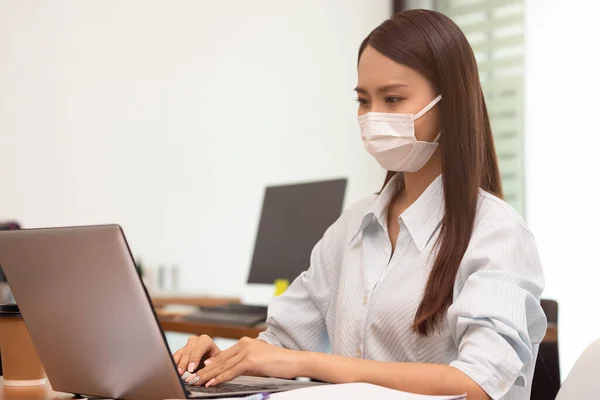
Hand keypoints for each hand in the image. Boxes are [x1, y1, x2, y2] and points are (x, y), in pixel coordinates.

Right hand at [172, 335, 220, 375]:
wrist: (210, 357)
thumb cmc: (214, 358)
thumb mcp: (217, 359)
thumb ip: (213, 361)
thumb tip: (206, 363)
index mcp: (205, 340)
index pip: (199, 349)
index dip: (194, 359)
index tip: (191, 369)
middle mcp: (194, 341)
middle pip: (188, 352)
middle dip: (184, 363)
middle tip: (181, 373)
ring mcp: (186, 346)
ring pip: (180, 354)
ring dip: (177, 364)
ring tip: (176, 373)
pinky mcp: (180, 352)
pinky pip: (174, 357)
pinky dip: (173, 364)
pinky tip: (172, 371)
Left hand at [189, 337, 304, 386]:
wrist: (295, 361)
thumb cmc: (279, 363)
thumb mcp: (258, 361)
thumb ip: (242, 363)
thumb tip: (226, 370)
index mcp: (245, 343)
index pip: (222, 356)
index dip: (209, 365)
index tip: (197, 372)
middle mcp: (244, 344)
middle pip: (220, 360)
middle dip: (204, 370)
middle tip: (191, 379)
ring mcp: (247, 351)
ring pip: (223, 366)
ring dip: (208, 375)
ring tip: (196, 382)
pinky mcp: (251, 360)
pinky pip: (231, 371)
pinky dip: (220, 378)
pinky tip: (211, 383)